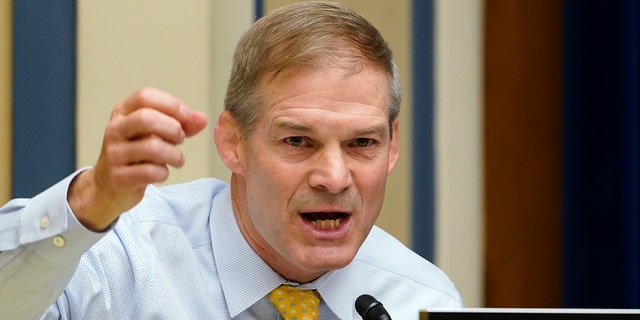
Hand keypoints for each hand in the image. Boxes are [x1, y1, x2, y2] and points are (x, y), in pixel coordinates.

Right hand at [68, 87, 207, 230]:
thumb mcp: (155, 134)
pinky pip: (150, 172)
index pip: (145, 96)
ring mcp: (114, 154)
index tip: (187, 116)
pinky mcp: (119, 177)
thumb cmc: (136, 155)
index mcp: (122, 113)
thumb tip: (201, 118)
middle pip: (147, 118)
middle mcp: (115, 130)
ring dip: (174, 154)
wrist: (108, 186)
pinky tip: (162, 172)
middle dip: (173, 129)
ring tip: (177, 159)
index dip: (171, 104)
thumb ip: (180, 124)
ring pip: (152, 147)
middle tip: (180, 139)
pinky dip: (164, 173)